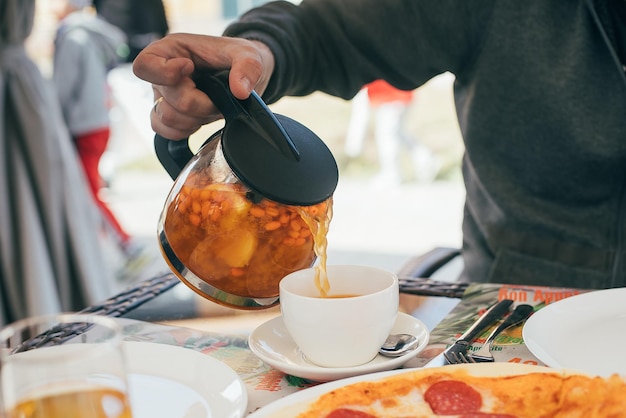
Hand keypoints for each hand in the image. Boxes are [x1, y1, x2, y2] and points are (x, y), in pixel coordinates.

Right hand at [132, 33, 274, 139]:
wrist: (243, 75)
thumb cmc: (237, 58)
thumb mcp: (250, 54)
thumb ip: (248, 67)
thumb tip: (240, 91)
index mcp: (171, 50)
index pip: (144, 65)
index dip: (165, 73)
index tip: (190, 68)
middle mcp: (161, 74)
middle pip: (167, 100)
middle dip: (199, 104)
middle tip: (217, 96)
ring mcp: (163, 97)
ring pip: (166, 119)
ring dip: (195, 119)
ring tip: (211, 107)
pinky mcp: (169, 115)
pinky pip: (164, 131)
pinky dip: (185, 131)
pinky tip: (200, 121)